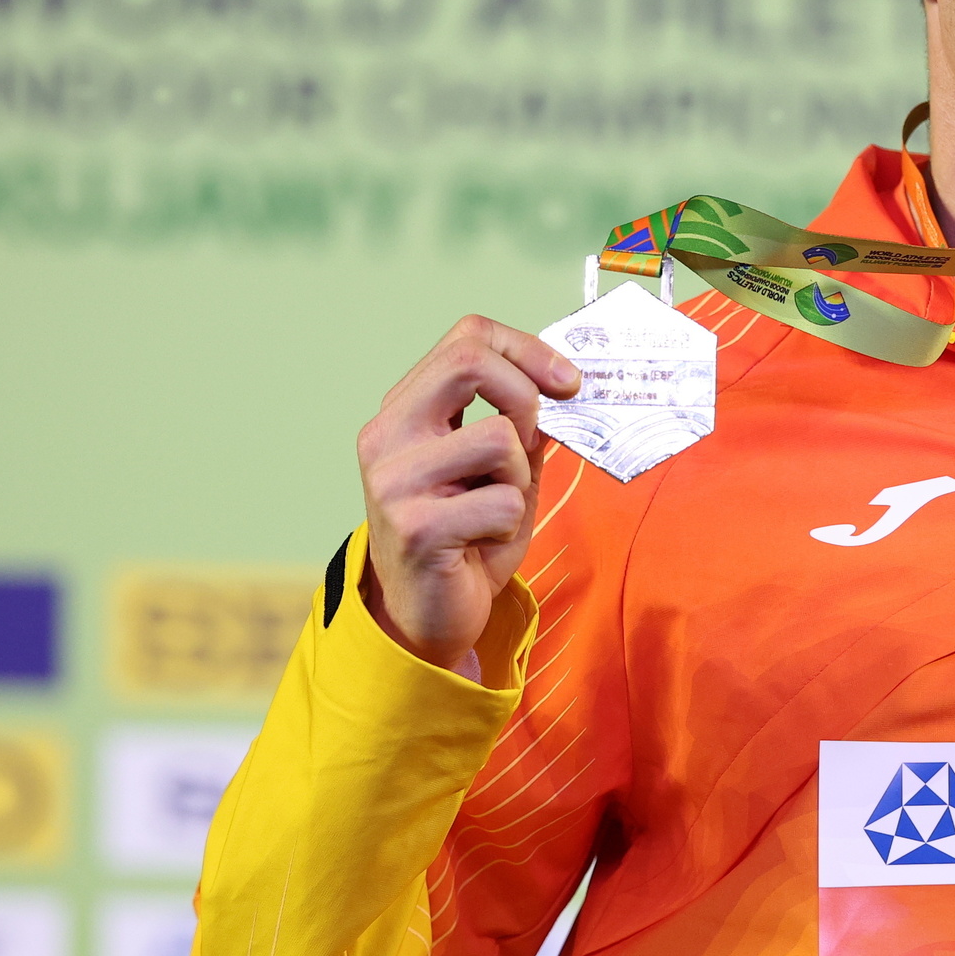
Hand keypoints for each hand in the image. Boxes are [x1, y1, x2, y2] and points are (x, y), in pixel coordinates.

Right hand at [355, 315, 580, 667]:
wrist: (426, 616)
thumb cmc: (465, 539)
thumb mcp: (499, 470)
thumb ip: (520, 426)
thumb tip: (563, 383)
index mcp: (404, 410)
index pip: (467, 339)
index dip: (527, 350)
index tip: (567, 382)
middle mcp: (387, 435)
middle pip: (470, 363)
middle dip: (525, 398)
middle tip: (533, 441)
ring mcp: (394, 481)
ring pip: (499, 438)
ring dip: (520, 479)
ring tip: (495, 510)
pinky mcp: (415, 528)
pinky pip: (502, 502)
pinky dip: (511, 524)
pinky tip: (482, 543)